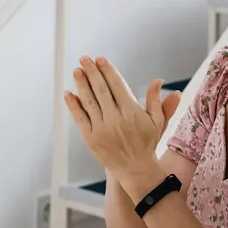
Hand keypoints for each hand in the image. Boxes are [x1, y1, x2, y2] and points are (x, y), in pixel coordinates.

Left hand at [64, 57, 180, 178]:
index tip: (100, 59)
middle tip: (85, 58)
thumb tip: (158, 80)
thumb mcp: (157, 121)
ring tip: (77, 71)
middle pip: (101, 89)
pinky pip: (80, 118)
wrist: (135, 169)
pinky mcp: (91, 139)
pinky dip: (73, 105)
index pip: (117, 85)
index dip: (107, 71)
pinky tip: (69, 93)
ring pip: (89, 101)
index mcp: (131, 112)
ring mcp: (101, 129)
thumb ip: (156, 100)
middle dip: (92, 72)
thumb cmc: (147, 143)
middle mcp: (115, 119)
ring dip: (82, 84)